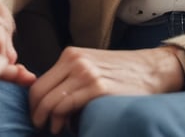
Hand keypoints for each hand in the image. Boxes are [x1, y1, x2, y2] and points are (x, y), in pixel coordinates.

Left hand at [29, 46, 183, 133]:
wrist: (152, 69)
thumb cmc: (121, 73)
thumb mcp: (91, 67)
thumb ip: (71, 79)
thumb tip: (51, 103)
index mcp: (70, 55)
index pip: (39, 82)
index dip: (33, 103)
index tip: (36, 116)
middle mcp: (75, 61)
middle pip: (40, 91)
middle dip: (36, 113)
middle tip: (39, 126)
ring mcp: (86, 73)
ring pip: (51, 100)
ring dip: (46, 120)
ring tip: (53, 129)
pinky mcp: (98, 88)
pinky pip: (67, 106)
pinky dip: (60, 120)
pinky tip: (64, 128)